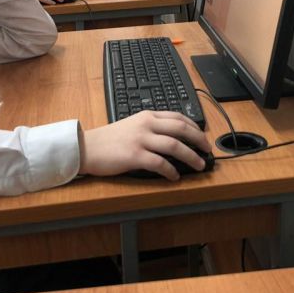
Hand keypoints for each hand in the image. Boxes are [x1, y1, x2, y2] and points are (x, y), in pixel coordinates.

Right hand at [79, 111, 210, 180]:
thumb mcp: (132, 125)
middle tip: (207, 150)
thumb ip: (150, 128)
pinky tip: (174, 177)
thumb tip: (173, 140)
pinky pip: (160, 163)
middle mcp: (146, 124)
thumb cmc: (108, 140)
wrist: (86, 147)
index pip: (177, 117)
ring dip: (191, 156)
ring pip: (175, 145)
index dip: (194, 127)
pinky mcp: (134, 155)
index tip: (202, 135)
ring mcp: (141, 139)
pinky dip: (171, 171)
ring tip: (199, 165)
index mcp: (147, 115)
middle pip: (181, 129)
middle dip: (199, 140)